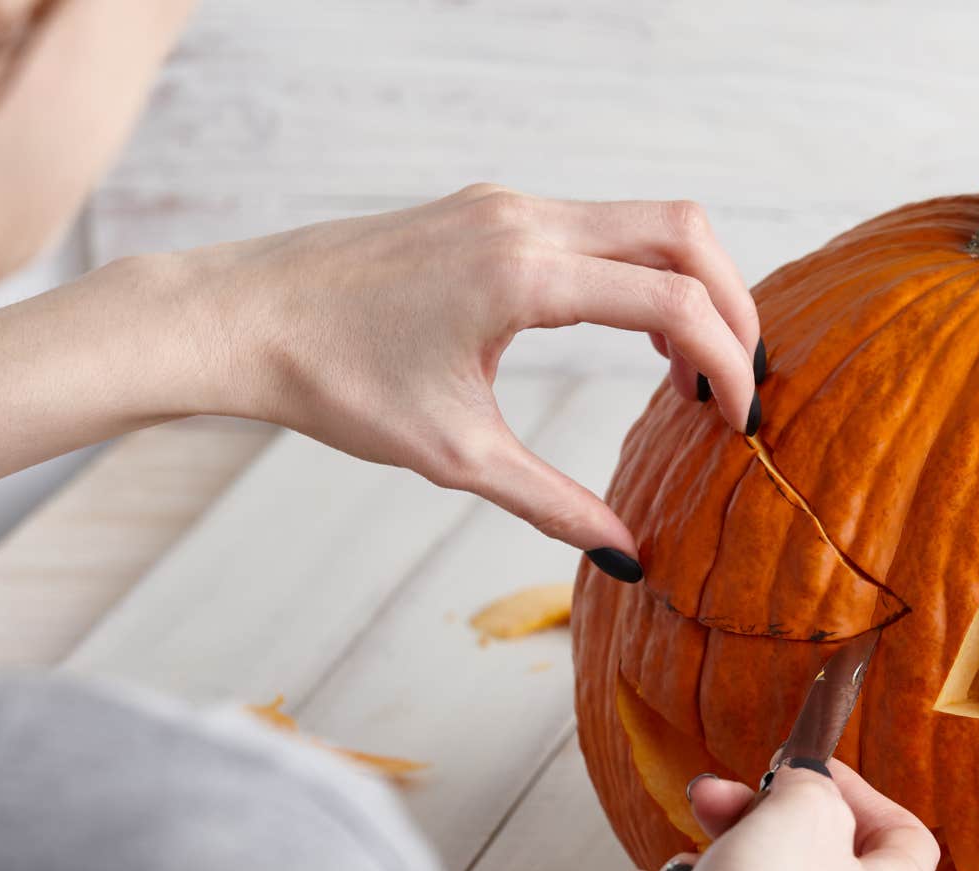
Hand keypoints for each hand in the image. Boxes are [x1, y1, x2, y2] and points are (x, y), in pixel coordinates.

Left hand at [183, 185, 762, 573]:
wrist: (238, 318)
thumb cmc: (333, 381)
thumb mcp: (454, 456)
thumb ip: (553, 504)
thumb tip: (628, 558)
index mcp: (523, 274)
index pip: (673, 303)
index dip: (727, 361)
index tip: (740, 419)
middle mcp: (524, 220)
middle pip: (684, 232)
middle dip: (734, 304)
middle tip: (738, 382)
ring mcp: (506, 204)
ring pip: (645, 221)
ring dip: (687, 287)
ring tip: (685, 372)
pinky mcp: (489, 208)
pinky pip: (598, 224)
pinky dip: (639, 274)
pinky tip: (628, 335)